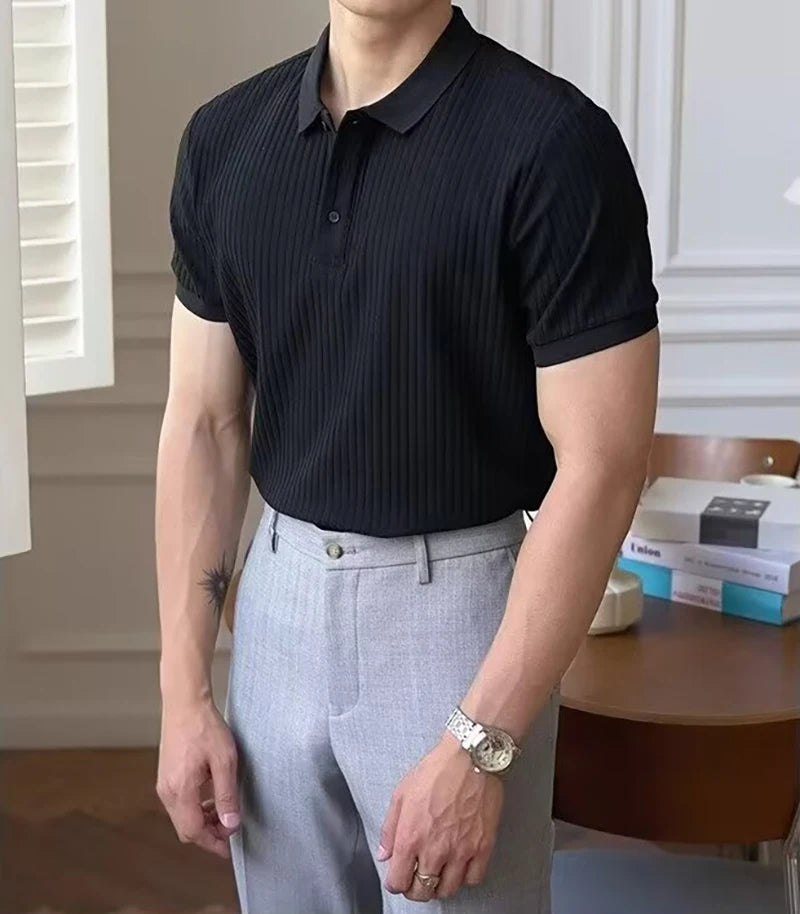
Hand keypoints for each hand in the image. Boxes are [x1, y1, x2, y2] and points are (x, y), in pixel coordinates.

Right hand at [156, 696, 239, 858]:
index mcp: (180, 790)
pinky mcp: (165, 777)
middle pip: (186, 829)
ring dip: (202, 821)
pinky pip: (179, 804)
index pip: (194, 831)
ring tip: (224, 810)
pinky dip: (195, 808)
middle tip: (230, 827)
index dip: (213, 843)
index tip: (229, 847)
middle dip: (208, 834)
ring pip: (182, 817)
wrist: (184, 703)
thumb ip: (227, 794)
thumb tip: (231, 824)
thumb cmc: (205, 727)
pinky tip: (211, 796)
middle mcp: (167, 792)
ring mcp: (163, 784)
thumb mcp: (224, 761)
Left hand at [378, 734, 503, 901]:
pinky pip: (473, 879)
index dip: (395, 883)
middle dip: (416, 888)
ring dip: (440, 886)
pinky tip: (460, 866)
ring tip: (438, 873)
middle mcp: (434, 849)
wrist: (470, 757)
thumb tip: (385, 853)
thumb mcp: (401, 793)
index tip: (398, 878)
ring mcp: (460, 851)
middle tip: (416, 878)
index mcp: (410, 836)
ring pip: (447, 890)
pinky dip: (465, 878)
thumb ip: (390, 827)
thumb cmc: (437, 770)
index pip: (398, 881)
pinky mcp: (482, 847)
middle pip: (422, 891)